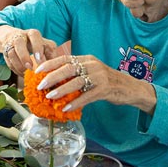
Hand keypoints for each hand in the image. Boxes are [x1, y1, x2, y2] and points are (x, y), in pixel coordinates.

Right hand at [0, 28, 58, 75]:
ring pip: (11, 53)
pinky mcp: (5, 51)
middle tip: (30, 68)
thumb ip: (50, 53)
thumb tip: (57, 66)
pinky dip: (15, 69)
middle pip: (19, 43)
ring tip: (26, 73)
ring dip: (19, 65)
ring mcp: (11, 44)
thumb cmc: (34, 44)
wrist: (14, 37)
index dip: (37, 48)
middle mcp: (20, 36)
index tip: (40, 60)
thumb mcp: (44, 45)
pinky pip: (8, 61)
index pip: (34, 36)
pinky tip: (22, 74)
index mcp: (33, 34)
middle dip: (24, 57)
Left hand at [34, 55, 156, 113]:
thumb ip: (75, 74)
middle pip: (68, 69)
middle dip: (52, 77)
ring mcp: (100, 76)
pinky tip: (67, 108)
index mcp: (86, 59)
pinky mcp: (106, 89)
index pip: (64, 58)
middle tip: (40, 86)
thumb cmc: (106, 81)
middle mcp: (92, 65)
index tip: (37, 71)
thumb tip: (53, 82)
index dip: (50, 64)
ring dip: (61, 90)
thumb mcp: (91, 72)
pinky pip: (87, 96)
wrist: (130, 87)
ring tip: (50, 97)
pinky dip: (76, 102)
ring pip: (77, 82)